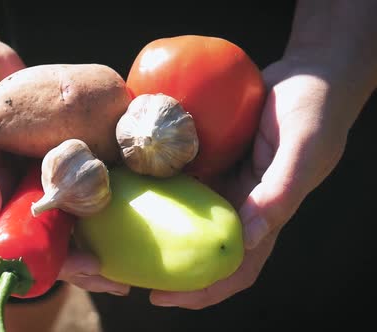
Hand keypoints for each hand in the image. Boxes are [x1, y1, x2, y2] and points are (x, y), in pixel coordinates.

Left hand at [149, 56, 367, 308]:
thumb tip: (248, 240)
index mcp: (263, 217)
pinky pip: (178, 178)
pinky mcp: (209, 157)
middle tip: (124, 276)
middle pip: (200, 250)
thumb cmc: (314, 113)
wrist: (310, 74)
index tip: (160, 298)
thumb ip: (279, 193)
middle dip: (166, 268)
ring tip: (115, 240)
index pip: (233, 268)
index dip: (202, 291)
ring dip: (155, 231)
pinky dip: (155, 187)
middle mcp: (238, 205)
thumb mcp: (303, 150)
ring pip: (183, 216)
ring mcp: (221, 182)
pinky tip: (127, 185)